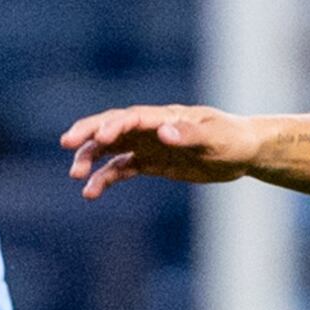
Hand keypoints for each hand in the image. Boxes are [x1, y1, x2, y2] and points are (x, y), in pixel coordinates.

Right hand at [63, 104, 259, 198]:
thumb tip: (163, 132)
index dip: (114, 125)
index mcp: (166, 117)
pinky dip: (105, 178)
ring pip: (111, 148)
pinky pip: (121, 169)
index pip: (133, 118)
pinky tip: (90, 192)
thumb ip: (189, 135)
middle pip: (113, 126)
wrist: (242, 151)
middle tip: (67, 143)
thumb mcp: (215, 139)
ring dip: (91, 158)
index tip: (99, 136)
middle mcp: (152, 128)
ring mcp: (149, 145)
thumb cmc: (233, 139)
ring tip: (75, 176)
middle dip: (89, 133)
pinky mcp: (151, 162)